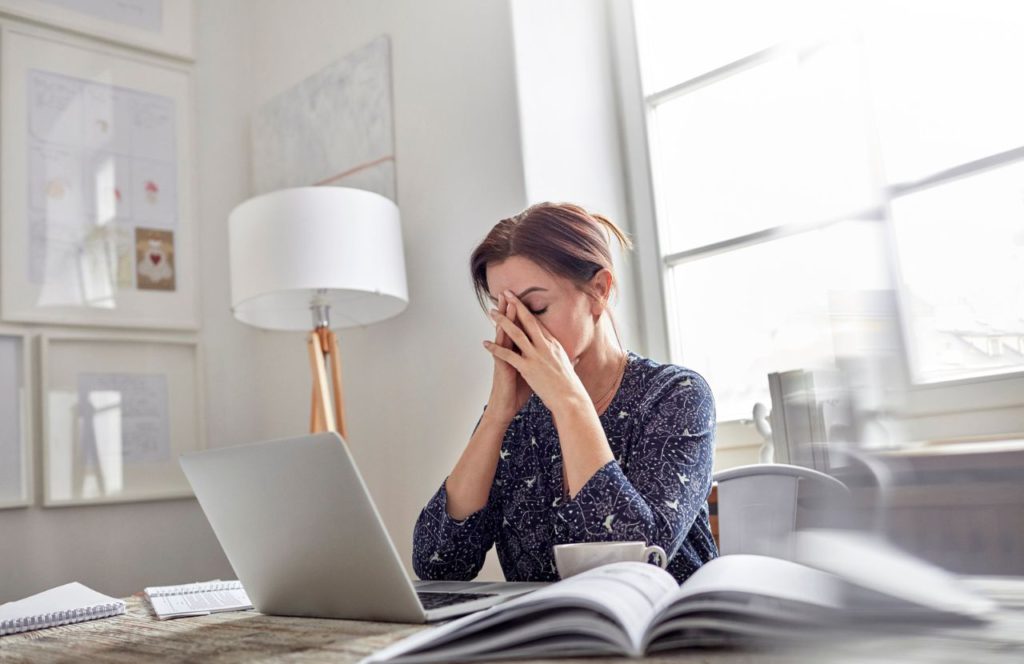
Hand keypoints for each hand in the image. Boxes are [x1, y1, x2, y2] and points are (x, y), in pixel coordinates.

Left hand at [483, 290, 587, 413]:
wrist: (571, 399)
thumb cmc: (570, 386)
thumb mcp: (569, 368)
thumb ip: (568, 360)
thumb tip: (574, 357)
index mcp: (554, 345)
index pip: (539, 323)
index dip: (528, 311)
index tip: (520, 301)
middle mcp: (545, 346)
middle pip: (528, 321)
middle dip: (516, 305)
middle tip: (506, 293)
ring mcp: (536, 356)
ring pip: (516, 333)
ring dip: (503, 321)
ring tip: (492, 312)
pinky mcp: (528, 368)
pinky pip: (508, 355)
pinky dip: (495, 348)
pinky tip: (485, 343)